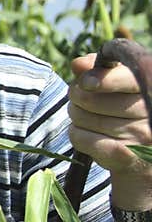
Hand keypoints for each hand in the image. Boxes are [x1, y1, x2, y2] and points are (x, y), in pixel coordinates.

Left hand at [69, 53, 151, 207]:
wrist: (143, 157)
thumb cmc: (125, 111)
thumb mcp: (119, 86)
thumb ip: (100, 70)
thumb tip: (78, 64)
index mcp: (149, 86)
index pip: (125, 78)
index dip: (101, 79)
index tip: (85, 82)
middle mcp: (149, 110)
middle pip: (88, 97)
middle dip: (77, 97)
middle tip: (84, 102)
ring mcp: (140, 135)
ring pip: (80, 117)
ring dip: (76, 117)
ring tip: (90, 119)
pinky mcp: (124, 156)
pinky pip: (80, 137)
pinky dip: (76, 135)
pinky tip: (89, 136)